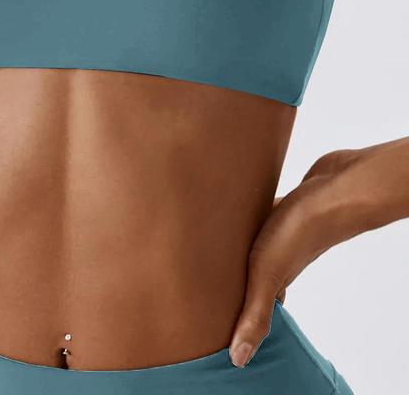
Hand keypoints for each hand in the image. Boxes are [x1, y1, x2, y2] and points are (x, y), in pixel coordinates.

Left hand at [228, 148, 369, 368]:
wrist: (337, 190)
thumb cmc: (300, 231)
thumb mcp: (268, 274)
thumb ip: (255, 314)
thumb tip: (239, 359)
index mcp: (278, 278)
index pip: (259, 302)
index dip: (242, 309)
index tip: (222, 315)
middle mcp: (284, 256)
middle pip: (257, 271)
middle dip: (237, 276)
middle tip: (213, 277)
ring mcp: (287, 229)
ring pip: (260, 241)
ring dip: (243, 243)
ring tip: (220, 243)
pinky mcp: (289, 203)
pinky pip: (267, 212)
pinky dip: (253, 214)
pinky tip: (240, 204)